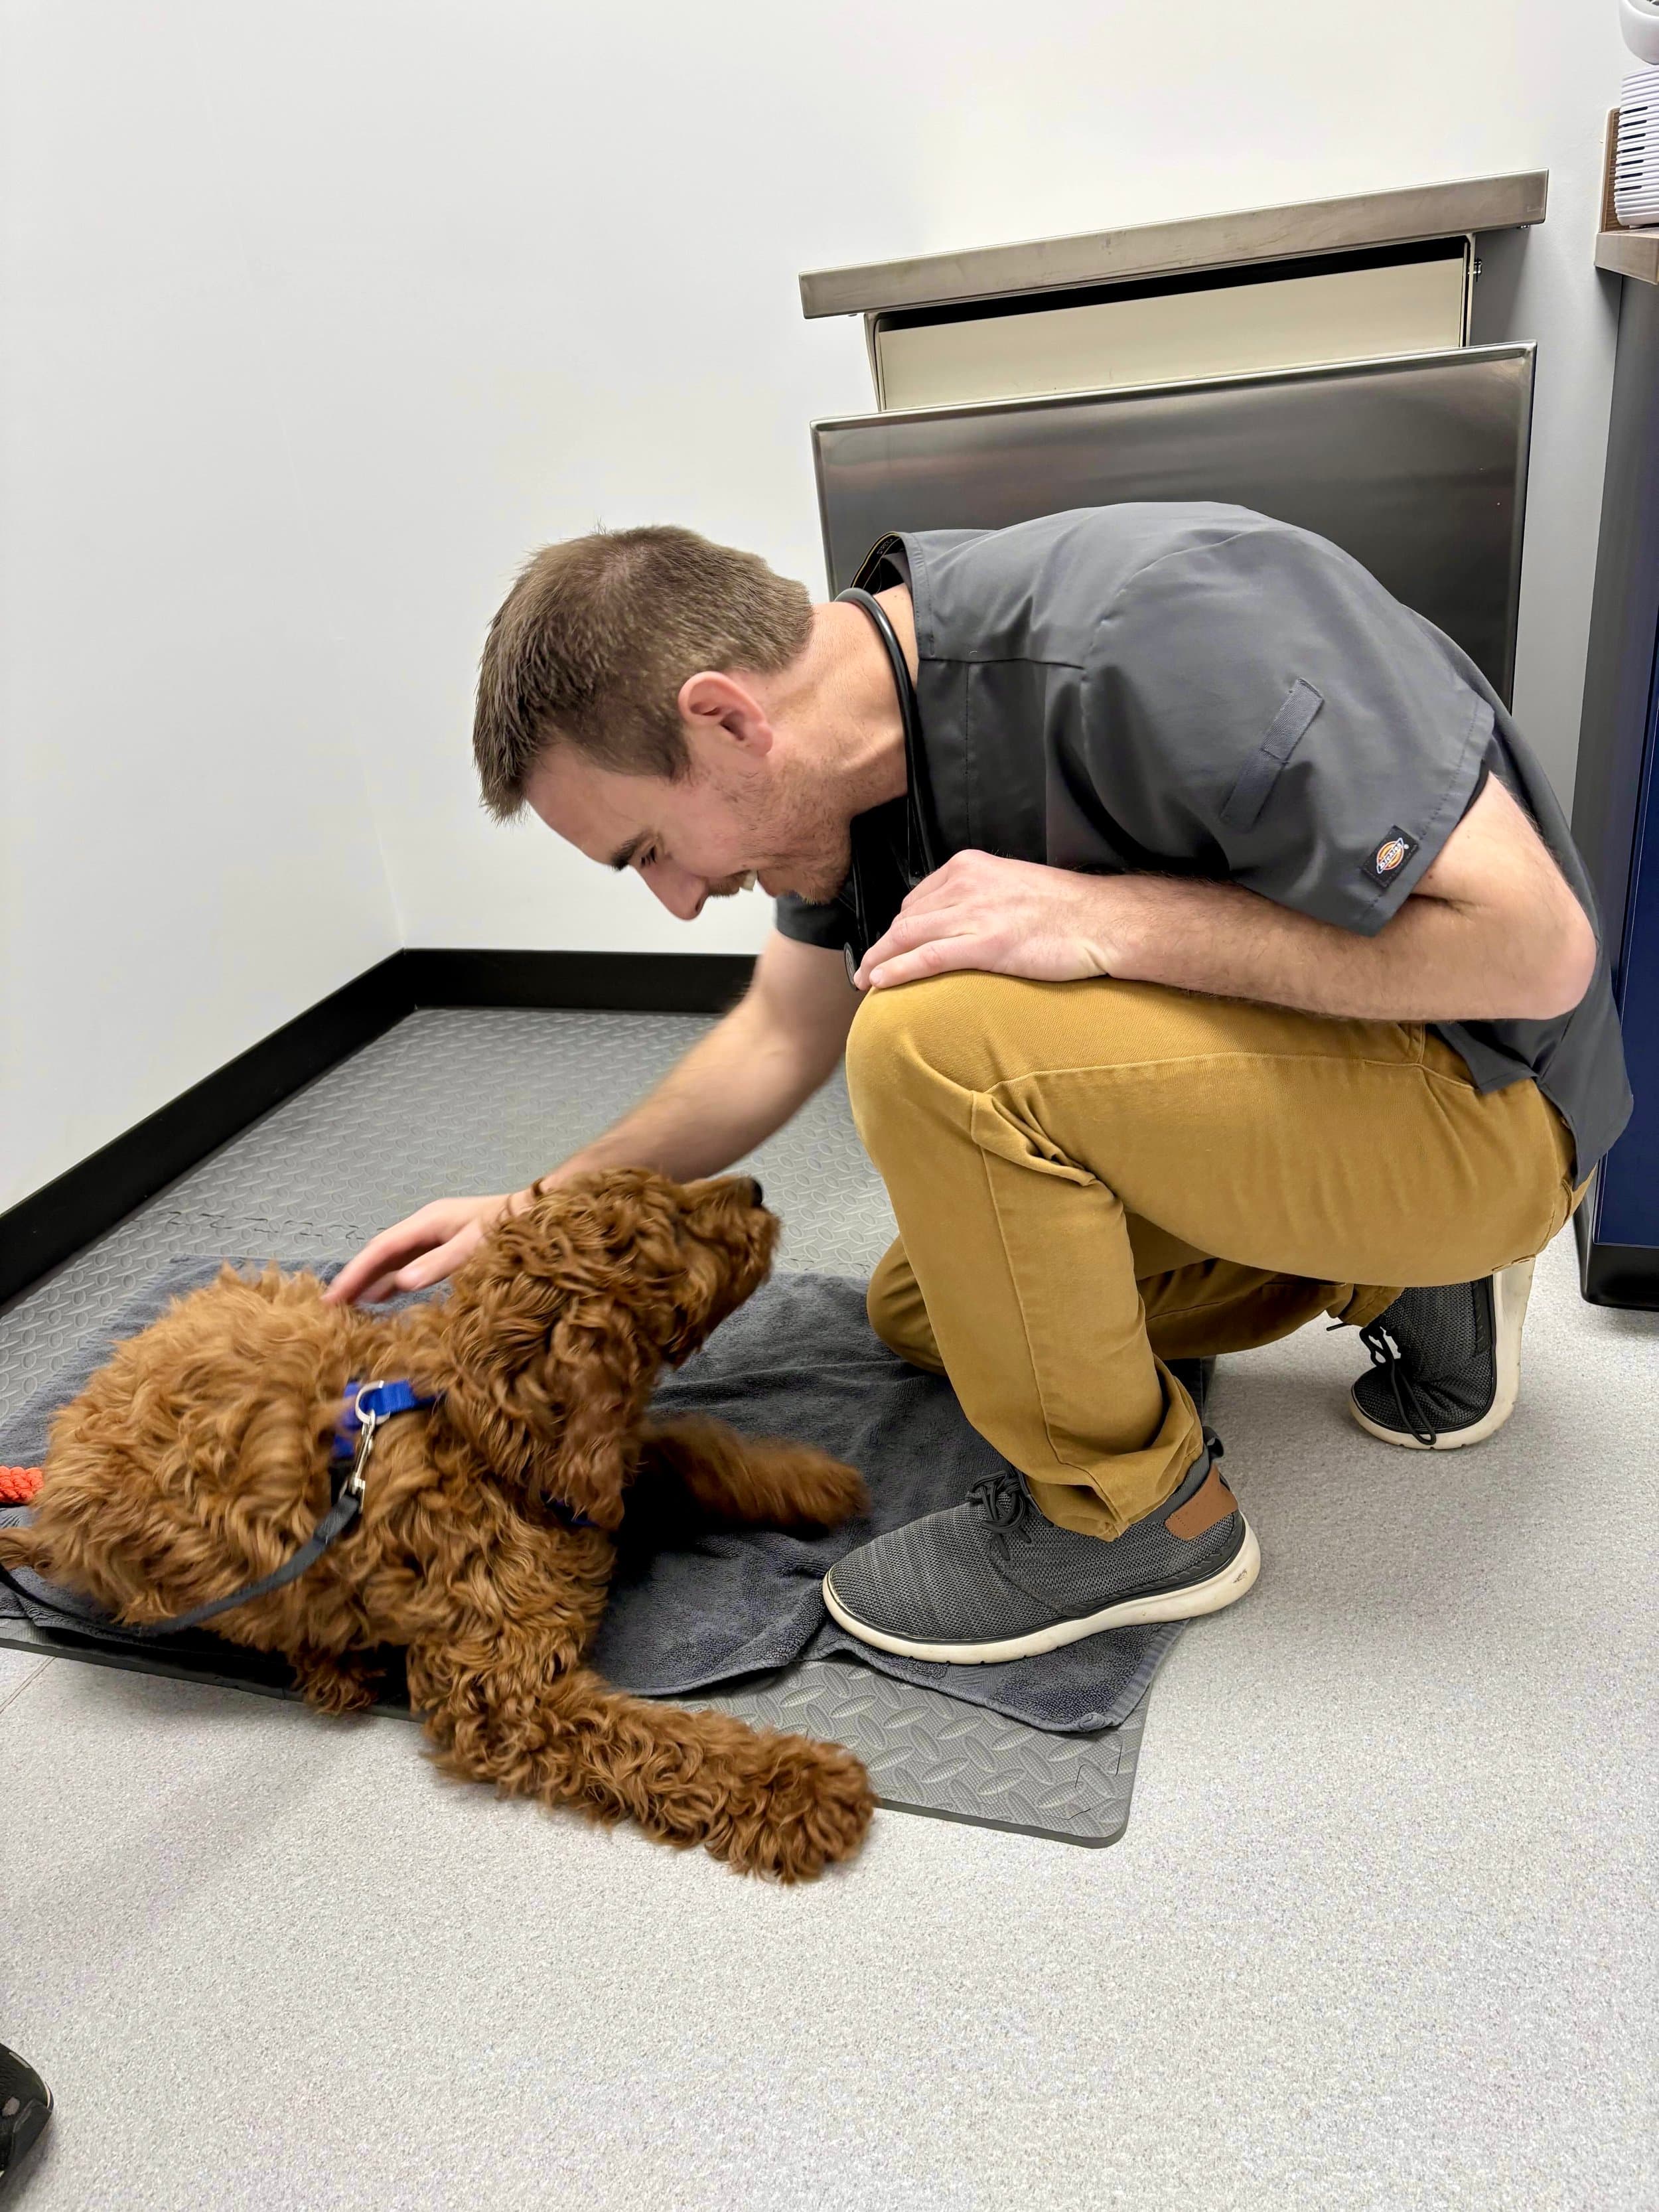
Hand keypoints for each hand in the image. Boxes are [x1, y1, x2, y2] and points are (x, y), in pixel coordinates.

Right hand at [324, 1192, 520, 1304]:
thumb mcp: (476, 1246)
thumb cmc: (511, 1228)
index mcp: (428, 1222)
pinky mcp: (447, 1248)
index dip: (355, 1273)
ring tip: (348, 1307)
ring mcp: (436, 1237)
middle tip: (330, 1307)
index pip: (381, 1249)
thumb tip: (400, 1284)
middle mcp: (426, 1227)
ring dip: (372, 1282)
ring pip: (395, 1261)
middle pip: (382, 1254)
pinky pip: (411, 1266)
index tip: (332, 1298)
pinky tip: (383, 1298)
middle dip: (357, 1278)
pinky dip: (393, 1282)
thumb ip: (440, 1264)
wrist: (542, 1213)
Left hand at [855, 851, 1132, 990]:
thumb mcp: (1013, 886)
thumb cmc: (1066, 910)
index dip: (897, 928)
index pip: (917, 898)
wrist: (1104, 921)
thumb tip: (956, 920)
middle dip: (882, 946)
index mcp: (970, 866)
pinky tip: (879, 983)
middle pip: (905, 918)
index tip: (889, 947)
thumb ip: (980, 897)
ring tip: (864, 981)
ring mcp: (975, 913)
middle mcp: (965, 883)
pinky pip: (926, 958)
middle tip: (867, 970)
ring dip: (878, 961)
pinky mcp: (986, 944)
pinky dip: (896, 970)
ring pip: (907, 937)